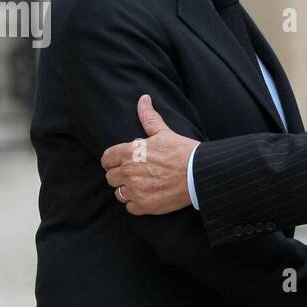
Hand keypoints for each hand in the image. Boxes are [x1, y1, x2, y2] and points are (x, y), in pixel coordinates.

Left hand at [101, 95, 199, 214]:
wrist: (199, 173)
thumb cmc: (182, 151)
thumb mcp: (164, 132)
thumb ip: (148, 117)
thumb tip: (143, 99)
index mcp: (129, 152)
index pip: (106, 159)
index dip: (113, 161)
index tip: (122, 163)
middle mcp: (128, 171)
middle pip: (111, 177)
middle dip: (121, 176)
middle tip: (136, 174)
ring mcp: (135, 190)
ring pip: (119, 193)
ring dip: (128, 190)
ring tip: (142, 186)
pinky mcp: (144, 205)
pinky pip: (130, 207)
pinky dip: (137, 204)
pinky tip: (148, 196)